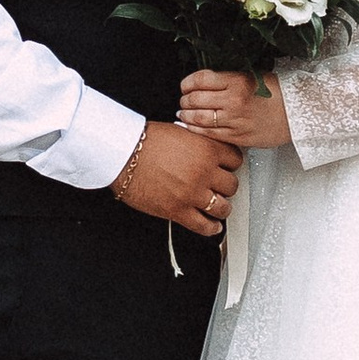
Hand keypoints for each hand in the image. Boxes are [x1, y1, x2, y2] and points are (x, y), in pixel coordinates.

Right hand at [111, 119, 237, 232]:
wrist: (123, 154)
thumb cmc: (145, 141)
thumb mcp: (181, 131)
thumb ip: (201, 143)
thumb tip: (209, 150)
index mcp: (207, 149)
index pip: (236, 159)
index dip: (231, 164)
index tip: (227, 168)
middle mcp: (204, 172)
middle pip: (232, 185)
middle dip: (226, 186)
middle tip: (220, 186)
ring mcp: (192, 193)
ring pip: (223, 207)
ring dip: (222, 207)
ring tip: (218, 206)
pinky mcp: (178, 211)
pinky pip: (204, 226)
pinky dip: (211, 227)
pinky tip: (212, 225)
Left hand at [179, 70, 292, 150]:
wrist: (298, 112)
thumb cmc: (279, 93)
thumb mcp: (254, 76)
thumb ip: (228, 79)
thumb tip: (204, 84)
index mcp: (237, 81)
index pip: (200, 79)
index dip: (187, 82)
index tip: (185, 85)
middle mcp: (233, 100)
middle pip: (195, 98)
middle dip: (185, 99)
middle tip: (184, 99)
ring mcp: (234, 120)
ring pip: (198, 118)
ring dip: (187, 115)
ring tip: (184, 113)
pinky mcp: (238, 137)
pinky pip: (209, 135)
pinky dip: (196, 130)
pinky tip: (191, 127)